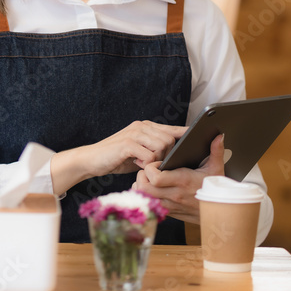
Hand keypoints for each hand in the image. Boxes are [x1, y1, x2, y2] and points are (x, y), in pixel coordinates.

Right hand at [50, 121, 185, 194]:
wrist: (91, 159)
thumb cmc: (116, 158)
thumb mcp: (139, 153)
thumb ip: (154, 151)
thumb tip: (174, 157)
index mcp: (146, 126)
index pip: (171, 128)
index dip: (185, 133)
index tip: (199, 137)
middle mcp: (141, 126)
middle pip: (170, 139)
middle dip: (166, 155)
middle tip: (152, 164)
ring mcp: (134, 133)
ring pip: (161, 146)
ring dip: (155, 160)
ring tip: (142, 163)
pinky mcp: (127, 144)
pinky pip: (148, 154)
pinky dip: (145, 163)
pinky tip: (135, 164)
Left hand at [133, 133, 224, 223]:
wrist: (220, 212)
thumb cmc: (216, 189)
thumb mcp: (216, 169)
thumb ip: (216, 152)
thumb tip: (218, 136)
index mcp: (183, 181)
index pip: (156, 178)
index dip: (150, 168)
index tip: (156, 163)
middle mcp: (174, 195)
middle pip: (145, 188)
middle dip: (142, 176)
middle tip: (148, 170)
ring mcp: (171, 206)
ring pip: (145, 198)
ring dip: (142, 187)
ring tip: (148, 179)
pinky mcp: (170, 213)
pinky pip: (151, 206)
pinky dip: (147, 198)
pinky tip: (152, 190)